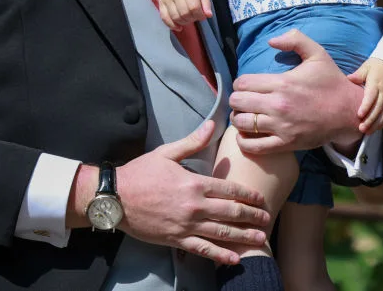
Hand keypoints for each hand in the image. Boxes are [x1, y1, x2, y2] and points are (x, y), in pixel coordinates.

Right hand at [115, 121, 268, 264]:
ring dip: (243, 237)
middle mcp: (194, 206)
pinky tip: (234, 259)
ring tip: (260, 240)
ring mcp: (186, 225)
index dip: (248, 195)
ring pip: (221, 233)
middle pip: (231, 212)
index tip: (261, 199)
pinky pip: (202, 249)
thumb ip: (193, 141)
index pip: (229, 189)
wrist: (114, 198)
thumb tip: (213, 123)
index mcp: (194, 183)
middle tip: (267, 219)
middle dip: (251, 216)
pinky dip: (219, 255)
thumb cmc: (140, 173)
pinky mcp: (176, 240)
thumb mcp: (167, 152)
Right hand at [158, 0, 211, 29]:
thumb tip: (208, 15)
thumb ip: (205, 2)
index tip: (202, 15)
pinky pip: (164, 17)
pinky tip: (178, 27)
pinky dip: (171, 25)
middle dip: (192, 19)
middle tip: (195, 15)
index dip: (200, 15)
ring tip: (188, 18)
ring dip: (184, 22)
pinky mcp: (161, 2)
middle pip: (184, 14)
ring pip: (175, 17)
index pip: (194, 8)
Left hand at [227, 29, 363, 154]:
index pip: (242, 83)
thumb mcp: (317, 54)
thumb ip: (295, 40)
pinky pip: (253, 146)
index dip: (239, 84)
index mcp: (282, 83)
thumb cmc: (331, 82)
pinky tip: (247, 134)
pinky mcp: (285, 144)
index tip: (245, 86)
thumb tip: (271, 40)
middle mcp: (278, 105)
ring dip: (238, 119)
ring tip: (245, 116)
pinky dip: (244, 141)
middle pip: (237, 102)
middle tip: (243, 101)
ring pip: (241, 123)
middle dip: (236, 100)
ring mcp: (281, 126)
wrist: (349, 112)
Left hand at [349, 57, 382, 133]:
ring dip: (378, 124)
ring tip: (368, 132)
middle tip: (361, 128)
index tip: (359, 115)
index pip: (371, 97)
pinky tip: (379, 127)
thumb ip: (359, 74)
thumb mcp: (367, 66)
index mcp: (376, 83)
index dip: (366, 106)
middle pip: (378, 108)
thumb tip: (349, 78)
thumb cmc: (378, 65)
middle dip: (370, 120)